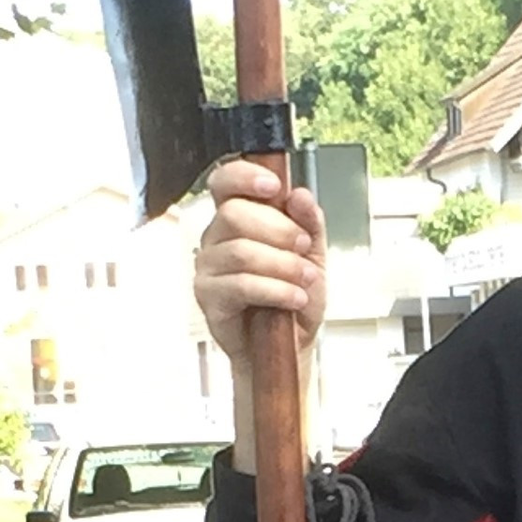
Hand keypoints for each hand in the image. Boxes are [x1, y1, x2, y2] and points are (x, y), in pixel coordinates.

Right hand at [193, 160, 326, 367]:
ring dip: (283, 265)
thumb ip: (310, 223)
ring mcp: (208, 266)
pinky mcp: (207, 296)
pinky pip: (240, 285)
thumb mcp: (313, 255)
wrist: (290, 344)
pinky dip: (276, 290)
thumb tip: (300, 195)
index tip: (273, 187)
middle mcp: (216, 237)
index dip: (244, 176)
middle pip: (234, 214)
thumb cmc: (294, 296)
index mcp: (238, 217)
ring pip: (241, 251)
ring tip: (305, 279)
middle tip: (303, 248)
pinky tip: (295, 298)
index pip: (225, 181)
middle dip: (279, 230)